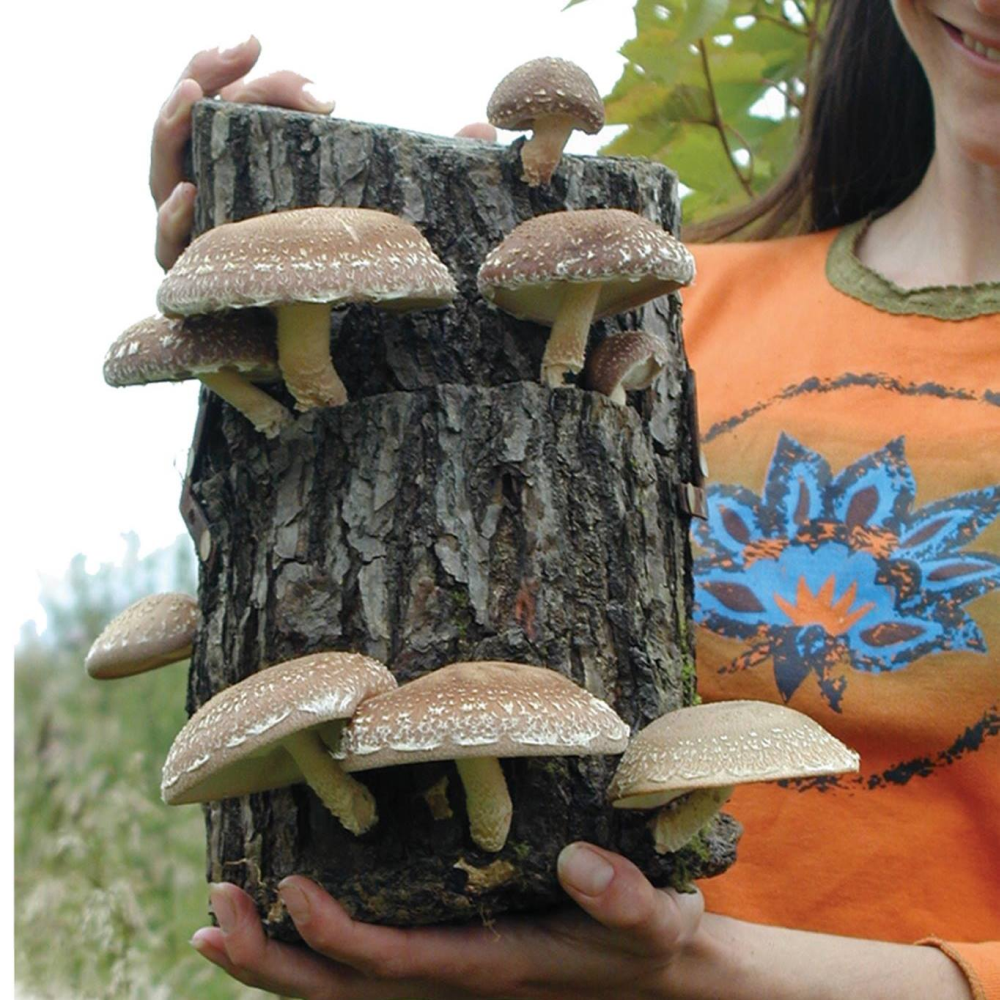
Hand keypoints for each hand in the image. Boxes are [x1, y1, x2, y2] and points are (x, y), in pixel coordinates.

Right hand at [150, 36, 335, 269]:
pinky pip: (168, 240)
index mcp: (212, 156)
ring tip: (189, 98)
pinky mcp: (184, 269)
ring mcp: (182, 224)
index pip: (206, 97)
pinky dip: (175, 216)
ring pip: (162, 171)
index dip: (217, 64)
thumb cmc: (296, 242)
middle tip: (231, 55)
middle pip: (178, 123)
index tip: (252, 42)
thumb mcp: (305, 183)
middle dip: (201, 78)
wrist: (294, 314)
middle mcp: (189, 183)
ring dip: (173, 130)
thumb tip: (326, 101)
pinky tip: (190, 193)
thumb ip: (303, 142)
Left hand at [190, 842, 704, 998]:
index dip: (338, 937)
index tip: (291, 889)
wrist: (659, 980)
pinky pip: (362, 978)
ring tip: (214, 926)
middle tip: (210, 915)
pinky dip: (309, 958)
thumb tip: (577, 861)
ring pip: (339, 994)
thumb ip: (622, 896)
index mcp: (490, 968)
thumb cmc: (649, 943)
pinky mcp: (446, 968)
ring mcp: (445, 982)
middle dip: (270, 963)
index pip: (395, 964)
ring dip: (272, 964)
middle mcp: (454, 986)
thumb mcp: (654, 918)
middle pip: (341, 995)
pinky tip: (280, 930)